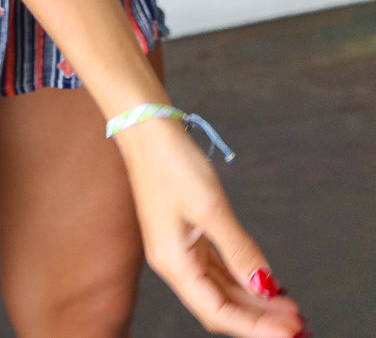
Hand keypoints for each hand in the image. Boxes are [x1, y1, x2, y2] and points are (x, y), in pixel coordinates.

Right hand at [115, 116, 308, 335]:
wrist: (144, 126)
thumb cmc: (171, 162)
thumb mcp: (210, 206)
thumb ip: (239, 250)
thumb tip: (264, 288)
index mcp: (173, 263)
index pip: (218, 312)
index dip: (254, 327)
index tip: (288, 332)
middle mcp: (174, 262)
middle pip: (219, 304)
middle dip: (258, 317)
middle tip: (297, 323)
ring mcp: (178, 248)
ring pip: (219, 288)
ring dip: (251, 299)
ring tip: (286, 305)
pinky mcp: (184, 232)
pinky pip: (216, 268)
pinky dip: (240, 277)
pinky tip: (261, 280)